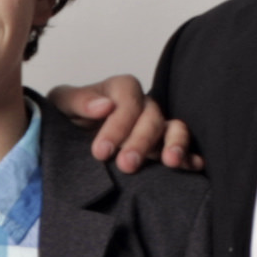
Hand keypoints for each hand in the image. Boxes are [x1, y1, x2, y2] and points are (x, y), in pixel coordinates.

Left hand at [53, 73, 197, 173]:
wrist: (67, 141)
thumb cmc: (64, 118)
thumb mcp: (61, 105)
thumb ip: (79, 101)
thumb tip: (104, 106)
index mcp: (118, 90)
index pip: (128, 98)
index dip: (117, 124)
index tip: (100, 151)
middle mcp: (141, 106)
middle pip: (151, 116)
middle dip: (140, 141)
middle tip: (126, 165)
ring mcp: (155, 127)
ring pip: (174, 128)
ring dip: (174, 144)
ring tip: (170, 162)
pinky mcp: (163, 148)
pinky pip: (183, 148)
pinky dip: (191, 157)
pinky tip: (195, 166)